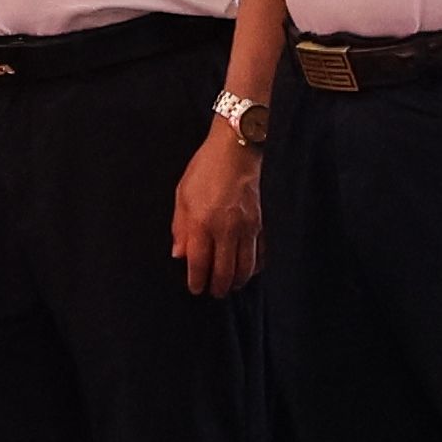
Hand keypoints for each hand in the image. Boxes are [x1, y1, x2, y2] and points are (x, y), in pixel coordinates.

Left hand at [172, 117, 264, 297]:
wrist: (237, 149)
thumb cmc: (206, 168)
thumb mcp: (182, 194)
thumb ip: (180, 227)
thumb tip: (179, 254)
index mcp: (202, 222)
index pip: (199, 263)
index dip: (197, 281)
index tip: (195, 289)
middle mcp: (226, 228)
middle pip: (224, 271)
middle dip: (218, 287)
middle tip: (214, 292)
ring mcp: (248, 227)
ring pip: (245, 267)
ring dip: (237, 281)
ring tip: (231, 285)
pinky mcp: (263, 223)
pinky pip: (261, 254)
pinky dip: (255, 267)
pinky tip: (248, 269)